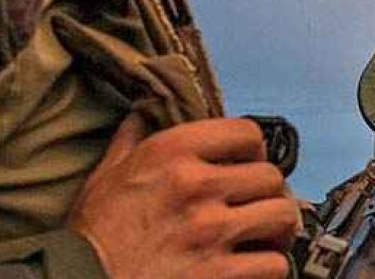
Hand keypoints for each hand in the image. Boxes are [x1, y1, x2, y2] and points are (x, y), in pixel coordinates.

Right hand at [68, 114, 297, 278]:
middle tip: (255, 209)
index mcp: (170, 153)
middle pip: (271, 176)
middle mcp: (195, 185)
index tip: (248, 165)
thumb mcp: (104, 177)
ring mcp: (210, 231)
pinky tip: (252, 267)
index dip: (254, 150)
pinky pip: (275, 263)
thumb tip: (142, 112)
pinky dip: (270, 268)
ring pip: (283, 215)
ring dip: (277, 230)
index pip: (247, 133)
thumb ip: (131, 141)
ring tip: (263, 238)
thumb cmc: (91, 238)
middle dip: (267, 195)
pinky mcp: (219, 274)